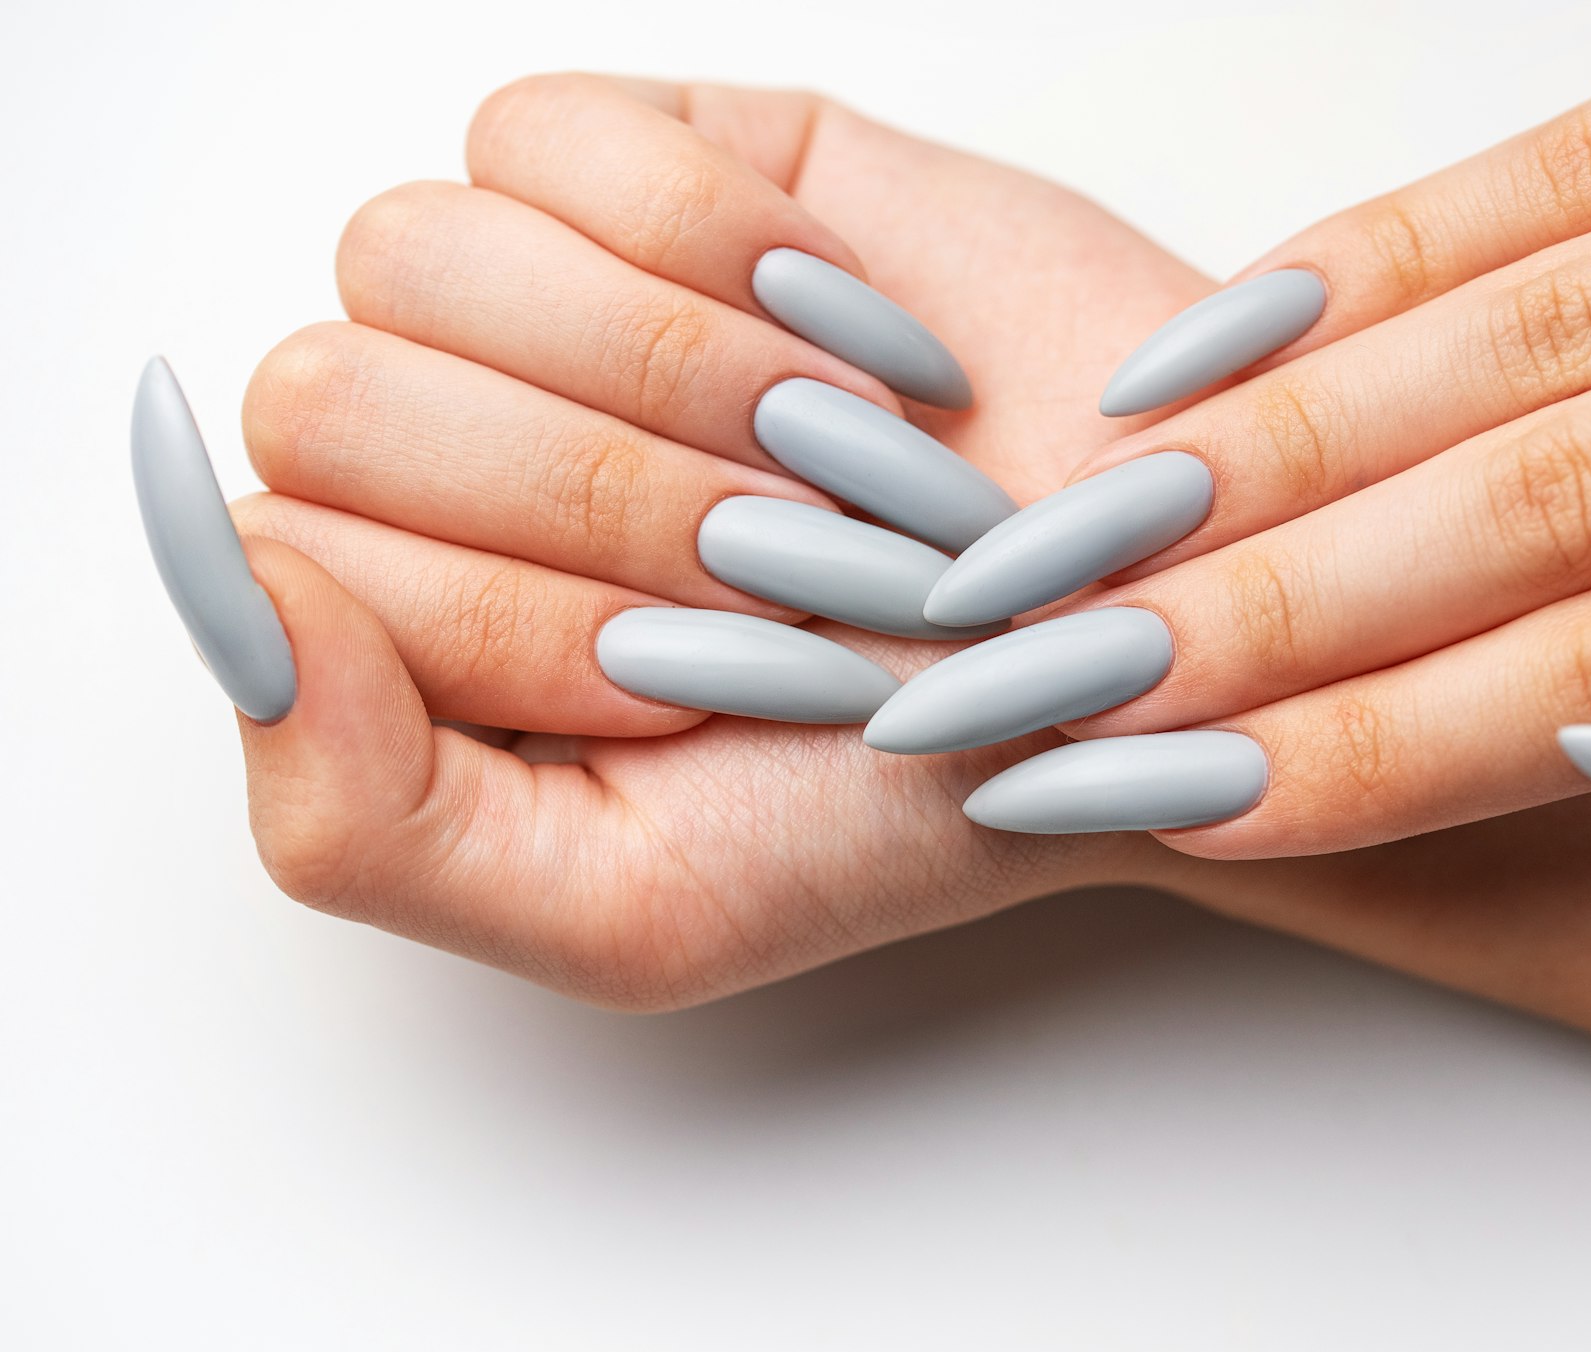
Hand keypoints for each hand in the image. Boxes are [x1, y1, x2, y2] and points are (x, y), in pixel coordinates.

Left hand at [191, 75, 1211, 1005]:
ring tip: (830, 455)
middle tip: (785, 566)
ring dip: (665, 375)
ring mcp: (520, 294)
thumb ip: (355, 822)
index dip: (509, 622)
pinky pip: (549, 136)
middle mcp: (430, 455)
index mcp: (400, 636)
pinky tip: (841, 333)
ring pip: (418, 251)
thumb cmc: (893, 777)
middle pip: (334, 393)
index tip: (700, 680)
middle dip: (596, 500)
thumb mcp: (627, 907)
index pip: (295, 566)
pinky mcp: (639, 159)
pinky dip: (715, 241)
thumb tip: (226, 596)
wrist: (1137, 629)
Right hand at [952, 0, 1590, 895]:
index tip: (1183, 798)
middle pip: (1528, 508)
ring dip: (1267, 444)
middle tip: (1048, 678)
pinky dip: (1376, 253)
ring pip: (1514, 334)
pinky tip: (1222, 344)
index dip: (1384, 749)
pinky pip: (1567, 159)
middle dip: (1259, 608)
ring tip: (1075, 534)